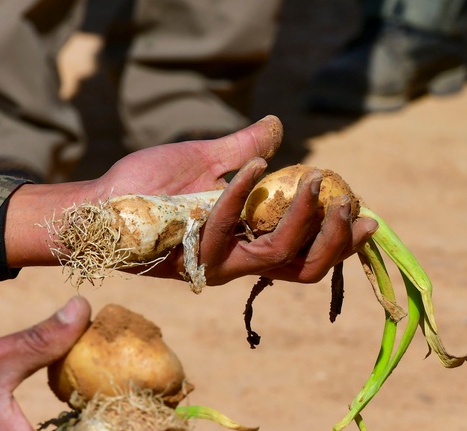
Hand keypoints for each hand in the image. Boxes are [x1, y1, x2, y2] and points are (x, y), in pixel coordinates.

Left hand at [4, 116, 376, 281]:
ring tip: (318, 180)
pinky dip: (242, 194)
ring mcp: (216, 264)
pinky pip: (227, 231)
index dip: (342, 244)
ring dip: (304, 216)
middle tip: (349, 199)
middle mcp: (237, 263)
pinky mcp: (191, 257)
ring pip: (278, 255)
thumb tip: (276, 127)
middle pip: (304, 268)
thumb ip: (242, 149)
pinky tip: (252, 167)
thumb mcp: (203, 160)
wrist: (98, 207)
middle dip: (336, 238)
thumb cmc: (146, 187)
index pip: (306, 256)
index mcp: (247, 247)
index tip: (369, 217)